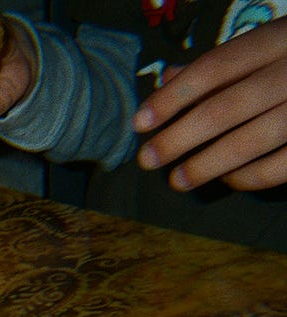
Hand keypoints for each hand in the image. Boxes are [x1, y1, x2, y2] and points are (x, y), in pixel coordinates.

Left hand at [134, 18, 286, 191]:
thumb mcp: (269, 44)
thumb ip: (221, 63)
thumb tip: (167, 77)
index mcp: (278, 39)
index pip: (215, 68)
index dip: (173, 97)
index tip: (140, 123)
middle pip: (227, 107)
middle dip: (180, 137)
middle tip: (148, 159)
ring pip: (253, 140)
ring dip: (208, 164)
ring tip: (177, 180)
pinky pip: (282, 166)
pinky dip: (250, 177)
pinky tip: (227, 179)